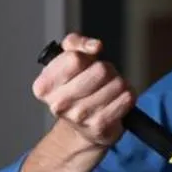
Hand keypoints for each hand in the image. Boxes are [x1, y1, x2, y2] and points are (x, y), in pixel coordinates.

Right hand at [33, 33, 134, 150]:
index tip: (86, 62)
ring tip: (107, 89)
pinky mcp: (100, 126)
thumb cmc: (74, 87)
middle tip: (100, 77)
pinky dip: (126, 95)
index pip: (75, 58)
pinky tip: (116, 99)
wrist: (82, 128)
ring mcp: (80, 117)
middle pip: (100, 70)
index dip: (87, 56)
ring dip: (117, 82)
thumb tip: (95, 46)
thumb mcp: (66, 59)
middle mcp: (59, 104)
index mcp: (44, 86)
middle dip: (106, 69)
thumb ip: (75, 43)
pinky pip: (126, 98)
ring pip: (117, 83)